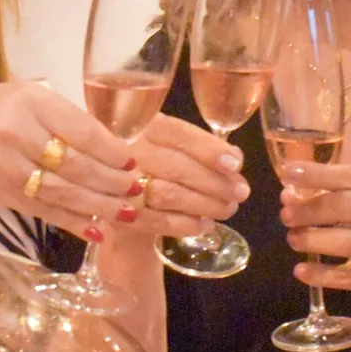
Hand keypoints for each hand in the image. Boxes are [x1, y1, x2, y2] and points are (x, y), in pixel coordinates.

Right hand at [0, 81, 145, 242]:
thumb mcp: (22, 96)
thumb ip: (60, 116)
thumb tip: (110, 145)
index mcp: (29, 102)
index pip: (81, 131)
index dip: (112, 150)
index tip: (133, 161)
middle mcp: (17, 133)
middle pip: (76, 166)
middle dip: (112, 182)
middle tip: (138, 191)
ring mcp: (6, 167)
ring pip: (63, 192)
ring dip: (99, 206)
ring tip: (126, 212)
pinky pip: (43, 211)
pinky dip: (72, 222)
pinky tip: (96, 229)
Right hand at [125, 114, 247, 238]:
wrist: (110, 188)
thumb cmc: (153, 159)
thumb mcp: (173, 143)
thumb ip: (202, 146)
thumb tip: (233, 159)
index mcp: (145, 125)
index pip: (178, 133)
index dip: (209, 149)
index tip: (235, 165)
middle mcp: (127, 150)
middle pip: (175, 166)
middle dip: (214, 182)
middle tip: (240, 193)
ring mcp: (118, 183)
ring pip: (166, 194)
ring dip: (203, 204)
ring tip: (227, 209)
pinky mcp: (116, 213)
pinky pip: (153, 222)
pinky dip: (184, 225)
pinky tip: (205, 226)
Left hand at [277, 161, 350, 320]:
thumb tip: (302, 191)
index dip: (317, 174)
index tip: (287, 173)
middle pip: (346, 206)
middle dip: (309, 209)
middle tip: (286, 213)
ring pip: (344, 242)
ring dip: (311, 239)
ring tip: (293, 238)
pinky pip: (348, 276)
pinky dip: (320, 273)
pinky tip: (302, 270)